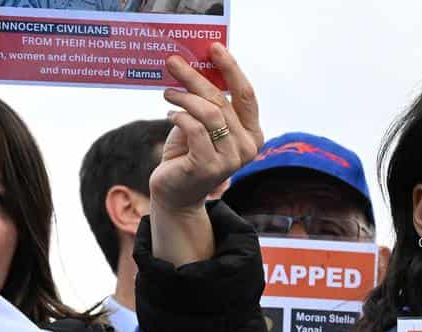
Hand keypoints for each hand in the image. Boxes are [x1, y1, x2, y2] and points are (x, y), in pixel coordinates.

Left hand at [150, 43, 262, 214]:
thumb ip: (208, 102)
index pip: (247, 95)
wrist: (176, 193)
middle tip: (174, 62)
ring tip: (168, 94)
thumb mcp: (202, 123)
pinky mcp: (209, 166)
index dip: (232, 69)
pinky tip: (170, 115)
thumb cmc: (189, 154)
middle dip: (196, 78)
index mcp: (253, 134)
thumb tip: (195, 65)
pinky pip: (194, 128)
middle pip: (223, 101)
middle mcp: (248, 147)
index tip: (215, 47)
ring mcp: (231, 159)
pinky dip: (179, 116)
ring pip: (209, 113)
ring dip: (184, 98)